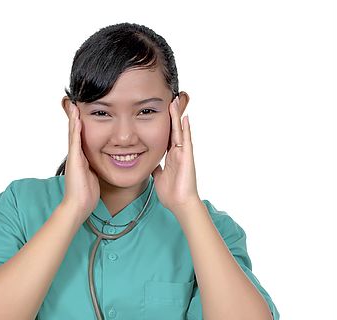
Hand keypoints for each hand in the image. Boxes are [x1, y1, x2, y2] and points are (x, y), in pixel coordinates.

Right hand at [61, 103, 100, 221]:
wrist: (79, 205)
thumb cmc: (87, 195)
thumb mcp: (94, 177)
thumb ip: (96, 168)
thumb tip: (105, 165)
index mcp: (82, 159)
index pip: (82, 138)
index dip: (82, 125)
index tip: (84, 112)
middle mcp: (76, 155)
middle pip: (75, 132)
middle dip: (75, 117)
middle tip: (74, 101)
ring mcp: (74, 157)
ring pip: (74, 133)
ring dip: (74, 117)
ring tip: (74, 103)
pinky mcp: (74, 160)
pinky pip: (75, 140)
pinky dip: (76, 128)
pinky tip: (77, 116)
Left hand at [151, 97, 200, 211]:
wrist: (180, 204)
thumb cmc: (171, 194)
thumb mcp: (158, 177)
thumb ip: (156, 168)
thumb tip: (149, 163)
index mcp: (171, 157)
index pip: (166, 136)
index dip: (164, 124)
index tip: (160, 111)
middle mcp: (178, 153)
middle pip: (173, 130)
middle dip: (171, 115)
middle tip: (169, 99)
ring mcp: (183, 155)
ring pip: (179, 131)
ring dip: (177, 117)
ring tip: (175, 102)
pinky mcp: (187, 158)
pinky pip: (186, 141)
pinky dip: (185, 130)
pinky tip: (184, 118)